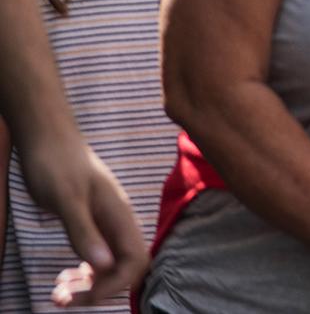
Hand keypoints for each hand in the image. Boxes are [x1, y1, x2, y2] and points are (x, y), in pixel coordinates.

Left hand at [17, 135, 145, 303]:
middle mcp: (117, 222)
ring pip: (110, 265)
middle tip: (63, 300)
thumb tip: (103, 266)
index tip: (81, 295)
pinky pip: (97, 256)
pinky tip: (65, 276)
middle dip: (99, 290)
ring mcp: (105, 223)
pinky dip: (83, 273)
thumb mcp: (66, 199)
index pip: (135, 262)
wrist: (47, 138)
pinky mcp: (91, 222)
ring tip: (58, 293)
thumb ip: (84, 231)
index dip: (114, 285)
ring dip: (88, 285)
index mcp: (119, 216)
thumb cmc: (56, 164)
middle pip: (126, 268)